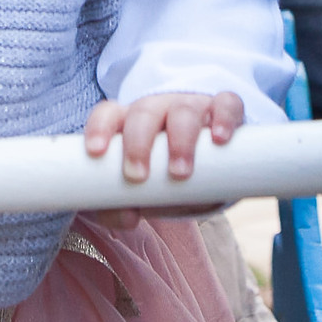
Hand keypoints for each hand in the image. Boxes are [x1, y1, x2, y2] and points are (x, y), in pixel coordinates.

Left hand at [83, 91, 243, 229]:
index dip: (99, 128)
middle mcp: (159, 108)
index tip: (95, 152)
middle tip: (137, 176)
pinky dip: (224, 118)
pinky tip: (220, 138)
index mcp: (130, 122)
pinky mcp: (223, 109)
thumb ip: (122, 205)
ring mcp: (192, 105)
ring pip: (184, 110)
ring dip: (180, 140)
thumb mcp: (141, 189)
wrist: (209, 159)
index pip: (108, 114)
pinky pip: (226, 104)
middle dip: (138, 142)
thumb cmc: (163, 173)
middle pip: (144, 112)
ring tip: (179, 172)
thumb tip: (128, 216)